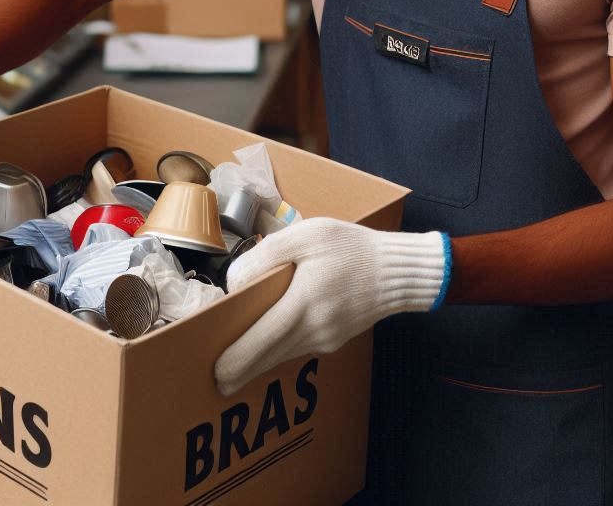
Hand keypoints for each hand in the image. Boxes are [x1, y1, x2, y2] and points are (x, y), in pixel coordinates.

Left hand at [214, 217, 448, 396]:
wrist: (397, 271)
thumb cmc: (350, 247)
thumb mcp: (306, 235)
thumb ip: (265, 255)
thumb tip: (235, 283)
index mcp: (304, 302)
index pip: (262, 339)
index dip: (236, 359)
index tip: (215, 372)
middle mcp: (314, 329)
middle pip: (267, 357)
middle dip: (240, 369)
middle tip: (216, 378)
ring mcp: (326, 339)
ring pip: (281, 355)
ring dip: (258, 359)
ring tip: (234, 361)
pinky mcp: (334, 340)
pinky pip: (298, 348)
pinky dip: (279, 348)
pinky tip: (268, 339)